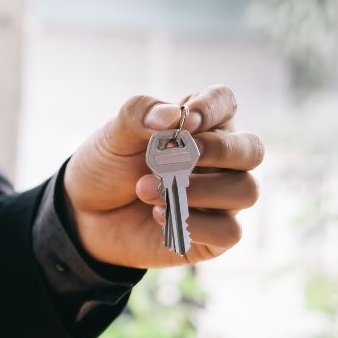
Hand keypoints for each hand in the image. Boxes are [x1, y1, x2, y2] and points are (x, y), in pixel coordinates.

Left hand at [63, 85, 263, 267]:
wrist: (85, 215)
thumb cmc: (108, 168)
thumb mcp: (113, 136)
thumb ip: (139, 115)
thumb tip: (172, 114)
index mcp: (201, 125)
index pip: (226, 102)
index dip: (212, 108)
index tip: (185, 121)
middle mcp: (220, 161)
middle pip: (252, 149)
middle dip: (219, 151)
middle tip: (178, 155)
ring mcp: (221, 199)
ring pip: (246, 191)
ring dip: (199, 190)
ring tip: (147, 190)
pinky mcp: (214, 235)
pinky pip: (229, 231)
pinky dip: (196, 223)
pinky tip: (158, 215)